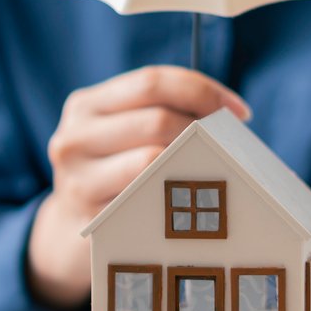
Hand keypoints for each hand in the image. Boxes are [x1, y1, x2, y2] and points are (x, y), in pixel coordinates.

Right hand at [27, 65, 249, 307]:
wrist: (73, 228)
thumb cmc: (116, 172)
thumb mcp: (123, 132)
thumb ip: (160, 112)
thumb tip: (228, 112)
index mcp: (85, 105)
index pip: (151, 82)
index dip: (201, 90)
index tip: (238, 110)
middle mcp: (74, 136)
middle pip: (157, 120)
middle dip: (204, 129)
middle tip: (229, 143)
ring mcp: (77, 178)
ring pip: (153, 159)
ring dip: (195, 161)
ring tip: (214, 165)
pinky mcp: (90, 215)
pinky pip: (148, 198)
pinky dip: (178, 191)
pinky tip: (192, 194)